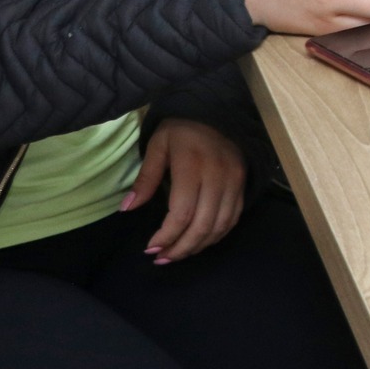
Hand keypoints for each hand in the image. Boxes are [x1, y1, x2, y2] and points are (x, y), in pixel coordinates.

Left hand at [124, 118, 243, 264]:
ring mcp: (234, 181)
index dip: (167, 236)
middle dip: (181, 248)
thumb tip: (127, 209)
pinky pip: (233, 218)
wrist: (217, 110)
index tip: (150, 248)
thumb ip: (145, 179)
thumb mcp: (157, 146)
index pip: (182, 213)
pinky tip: (200, 241)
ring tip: (178, 254)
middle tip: (162, 258)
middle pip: (202, 225)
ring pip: (220, 226)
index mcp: (192, 166)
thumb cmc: (182, 128)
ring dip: (199, 246)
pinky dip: (217, 235)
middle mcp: (217, 176)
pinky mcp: (242, 184)